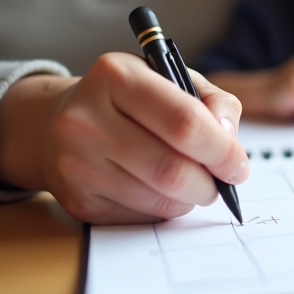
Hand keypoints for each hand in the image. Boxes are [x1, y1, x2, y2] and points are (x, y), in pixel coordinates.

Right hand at [0, 53, 247, 224]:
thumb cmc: (130, 100)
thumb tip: (230, 141)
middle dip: (210, 182)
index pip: (184, 121)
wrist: (55, 124)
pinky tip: (161, 190)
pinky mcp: (77, 201)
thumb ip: (213, 102)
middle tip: (222, 181)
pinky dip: (165, 210)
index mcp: (116, 76)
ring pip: (159, 200)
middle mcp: (86, 119)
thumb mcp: (171, 79)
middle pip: (171, 169)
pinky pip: (141, 218)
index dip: (222, 149)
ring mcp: (77, 163)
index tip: (239, 164)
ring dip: (190, 199)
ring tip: (193, 182)